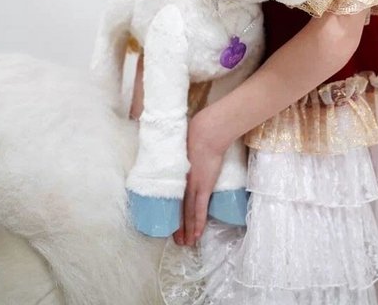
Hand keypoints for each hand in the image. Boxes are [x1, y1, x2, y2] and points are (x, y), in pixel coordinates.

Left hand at [172, 109, 225, 246]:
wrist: (206, 134)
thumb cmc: (197, 134)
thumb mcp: (183, 145)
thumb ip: (182, 152)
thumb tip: (182, 153)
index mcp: (176, 174)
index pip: (173, 198)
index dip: (173, 211)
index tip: (171, 221)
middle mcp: (182, 184)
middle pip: (179, 209)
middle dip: (178, 226)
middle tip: (177, 240)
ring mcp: (193, 187)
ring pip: (188, 214)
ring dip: (187, 229)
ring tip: (185, 243)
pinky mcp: (204, 187)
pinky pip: (199, 210)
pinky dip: (198, 223)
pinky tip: (197, 235)